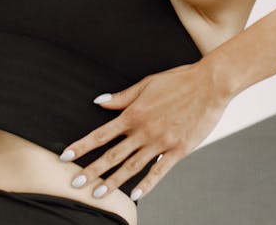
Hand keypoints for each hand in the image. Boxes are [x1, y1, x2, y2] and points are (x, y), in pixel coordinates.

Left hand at [61, 60, 230, 201]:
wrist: (210, 84)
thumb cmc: (179, 80)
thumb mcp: (147, 83)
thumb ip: (122, 97)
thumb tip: (99, 101)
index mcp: (134, 113)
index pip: (102, 134)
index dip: (82, 146)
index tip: (66, 156)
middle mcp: (144, 130)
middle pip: (113, 154)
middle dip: (92, 170)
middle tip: (75, 182)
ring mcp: (161, 142)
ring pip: (132, 166)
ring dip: (114, 181)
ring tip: (98, 193)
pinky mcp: (178, 150)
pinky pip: (159, 171)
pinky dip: (147, 184)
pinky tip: (136, 195)